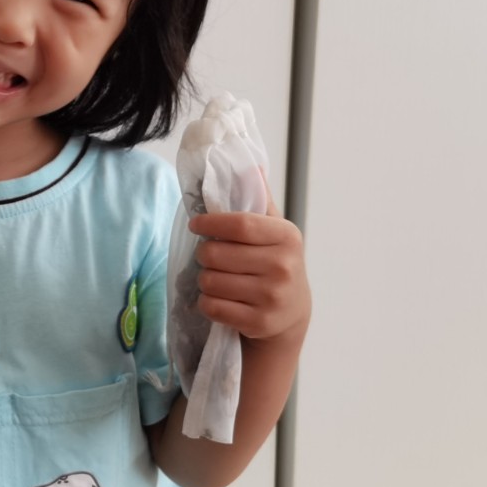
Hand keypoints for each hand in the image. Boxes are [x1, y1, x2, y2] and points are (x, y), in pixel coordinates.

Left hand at [188, 200, 310, 345]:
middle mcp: (283, 266)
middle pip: (216, 254)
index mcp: (286, 237)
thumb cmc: (274, 262)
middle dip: (204, 255)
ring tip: (218, 278)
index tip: (195, 224)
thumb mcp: (274, 230)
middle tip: (211, 257)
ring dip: (204, 280)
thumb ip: (258, 199)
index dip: (210, 222)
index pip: (239, 224)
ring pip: (209, 282)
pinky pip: (212, 307)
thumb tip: (249, 164)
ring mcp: (273, 297)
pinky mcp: (259, 322)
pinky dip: (207, 303)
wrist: (291, 313)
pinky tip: (220, 299)